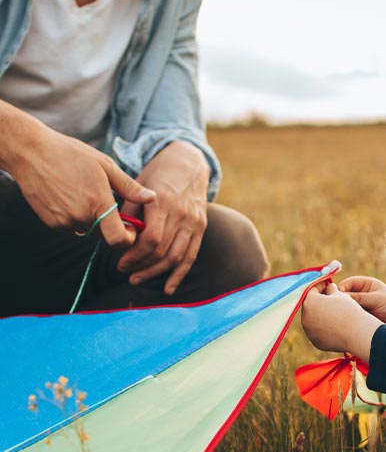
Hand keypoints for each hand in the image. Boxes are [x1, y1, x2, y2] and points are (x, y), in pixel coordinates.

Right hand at [6, 115, 155, 246]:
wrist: (31, 153)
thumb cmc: (71, 154)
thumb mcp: (105, 165)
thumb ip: (129, 187)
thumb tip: (152, 198)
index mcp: (98, 203)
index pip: (119, 239)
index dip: (129, 238)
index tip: (130, 227)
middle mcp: (81, 217)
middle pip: (105, 234)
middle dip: (110, 223)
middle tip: (105, 199)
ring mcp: (64, 222)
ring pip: (88, 229)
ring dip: (92, 218)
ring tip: (84, 192)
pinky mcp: (51, 223)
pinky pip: (72, 226)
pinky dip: (75, 217)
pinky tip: (69, 196)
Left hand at [118, 142, 209, 294]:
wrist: (189, 163)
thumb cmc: (159, 173)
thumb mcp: (139, 183)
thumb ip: (130, 210)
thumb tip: (118, 236)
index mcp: (163, 201)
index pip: (151, 239)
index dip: (134, 255)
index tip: (120, 262)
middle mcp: (182, 214)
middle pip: (162, 251)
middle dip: (141, 265)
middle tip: (124, 271)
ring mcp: (194, 222)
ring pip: (176, 257)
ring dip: (156, 272)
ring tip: (137, 278)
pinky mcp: (201, 228)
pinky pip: (191, 256)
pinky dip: (179, 275)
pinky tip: (168, 288)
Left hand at [301, 282, 380, 360]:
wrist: (356, 333)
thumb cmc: (348, 310)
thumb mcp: (340, 295)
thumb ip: (330, 289)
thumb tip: (328, 288)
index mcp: (309, 302)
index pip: (311, 290)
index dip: (320, 286)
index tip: (327, 285)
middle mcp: (305, 318)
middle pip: (310, 306)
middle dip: (318, 301)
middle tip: (330, 299)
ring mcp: (309, 332)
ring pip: (312, 320)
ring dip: (319, 315)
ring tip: (332, 312)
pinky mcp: (316, 342)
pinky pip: (317, 332)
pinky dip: (323, 328)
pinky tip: (333, 325)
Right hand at [340, 275, 385, 335]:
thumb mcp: (375, 299)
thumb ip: (357, 297)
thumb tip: (338, 296)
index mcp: (367, 284)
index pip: (348, 283)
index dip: (340, 289)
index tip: (336, 297)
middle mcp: (363, 294)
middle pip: (346, 295)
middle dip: (341, 301)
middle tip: (336, 309)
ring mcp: (363, 306)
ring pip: (348, 307)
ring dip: (345, 311)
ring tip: (342, 317)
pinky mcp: (364, 317)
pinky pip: (353, 317)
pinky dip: (350, 319)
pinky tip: (347, 324)